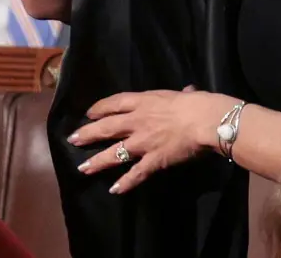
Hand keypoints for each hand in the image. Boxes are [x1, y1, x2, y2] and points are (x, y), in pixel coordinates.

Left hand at [68, 87, 238, 193]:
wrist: (207, 120)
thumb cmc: (199, 103)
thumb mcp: (187, 94)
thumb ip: (183, 94)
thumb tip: (188, 91)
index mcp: (146, 102)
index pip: (115, 103)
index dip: (100, 108)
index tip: (89, 113)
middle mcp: (137, 122)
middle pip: (106, 128)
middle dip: (87, 134)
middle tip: (73, 139)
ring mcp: (143, 143)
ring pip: (114, 153)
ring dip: (97, 162)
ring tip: (83, 168)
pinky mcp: (153, 160)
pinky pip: (136, 173)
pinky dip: (125, 183)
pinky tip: (115, 189)